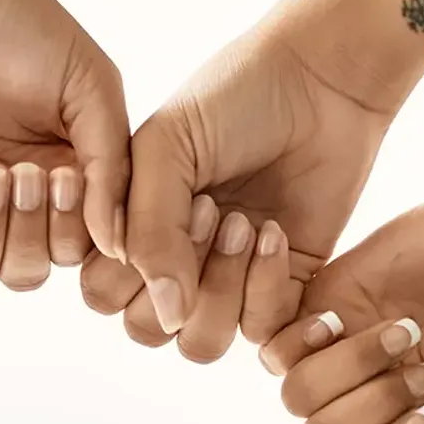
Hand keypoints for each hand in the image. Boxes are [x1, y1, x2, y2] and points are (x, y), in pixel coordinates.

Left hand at [0, 0, 129, 268]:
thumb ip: (110, 169)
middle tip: (26, 173)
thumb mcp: (91, 90)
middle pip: (28, 271)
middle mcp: (11, 201)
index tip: (71, 179)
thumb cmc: (21, 28)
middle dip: (32, 233)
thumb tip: (115, 247)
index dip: (76, 233)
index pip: (76, 250)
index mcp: (62, 180)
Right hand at [119, 27, 392, 347]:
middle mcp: (173, 263)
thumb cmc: (234, 100)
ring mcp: (225, 281)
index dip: (129, 267)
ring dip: (222, 289)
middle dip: (180, 276)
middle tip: (214, 209)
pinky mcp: (280, 289)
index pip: (103, 292)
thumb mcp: (166, 149)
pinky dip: (266, 286)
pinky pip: (259, 332)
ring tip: (247, 224)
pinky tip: (276, 233)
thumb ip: (149, 231)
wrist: (321, 82)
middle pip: (149, 329)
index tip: (169, 202)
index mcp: (131, 228)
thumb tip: (167, 313)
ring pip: (201, 342)